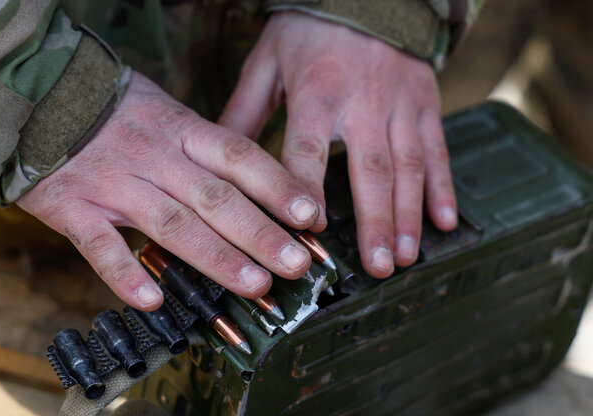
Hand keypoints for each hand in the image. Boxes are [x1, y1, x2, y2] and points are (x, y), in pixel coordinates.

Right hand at [18, 71, 321, 309]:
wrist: (37, 96)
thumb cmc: (115, 110)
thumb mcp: (167, 112)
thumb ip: (206, 147)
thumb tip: (259, 181)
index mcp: (180, 130)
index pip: (239, 157)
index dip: (277, 186)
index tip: (309, 215)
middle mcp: (154, 157)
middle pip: (216, 198)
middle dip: (259, 233)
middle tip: (294, 264)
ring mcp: (113, 183)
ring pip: (172, 224)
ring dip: (216, 257)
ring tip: (254, 285)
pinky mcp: (73, 207)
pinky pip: (99, 245)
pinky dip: (124, 274)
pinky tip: (152, 301)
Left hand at [220, 12, 457, 276]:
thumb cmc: (309, 29)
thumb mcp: (268, 59)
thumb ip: (245, 109)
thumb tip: (219, 157)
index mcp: (317, 93)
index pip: (309, 151)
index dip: (310, 192)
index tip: (311, 231)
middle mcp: (363, 103)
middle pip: (370, 171)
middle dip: (373, 223)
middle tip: (374, 268)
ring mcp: (400, 104)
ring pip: (409, 168)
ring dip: (407, 216)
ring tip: (404, 257)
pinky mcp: (426, 103)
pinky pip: (438, 150)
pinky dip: (442, 188)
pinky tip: (445, 222)